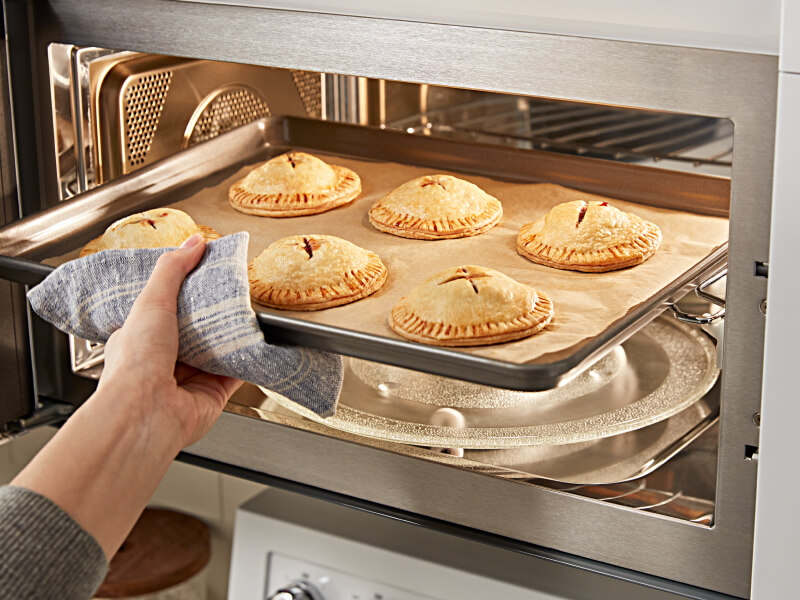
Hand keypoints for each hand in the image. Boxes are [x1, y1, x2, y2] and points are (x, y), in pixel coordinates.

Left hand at [97, 234, 242, 448]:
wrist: (146, 412)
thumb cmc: (135, 365)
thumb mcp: (151, 302)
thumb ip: (172, 271)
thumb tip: (194, 243)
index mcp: (141, 339)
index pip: (164, 309)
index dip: (184, 292)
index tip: (204, 275)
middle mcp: (163, 361)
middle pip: (195, 329)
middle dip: (212, 314)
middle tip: (231, 292)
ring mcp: (189, 379)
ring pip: (217, 349)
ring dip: (231, 335)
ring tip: (246, 312)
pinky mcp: (213, 394)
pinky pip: (236, 371)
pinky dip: (247, 358)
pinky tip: (256, 343)